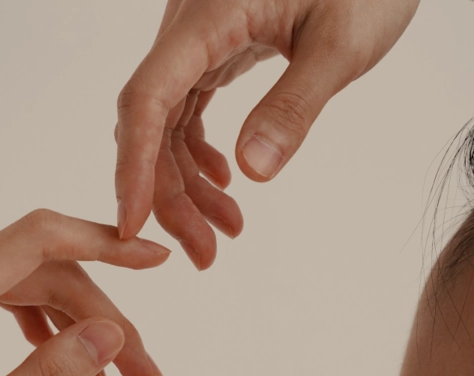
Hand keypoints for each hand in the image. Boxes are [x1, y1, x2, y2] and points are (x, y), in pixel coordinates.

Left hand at [0, 211, 169, 375]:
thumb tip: (112, 334)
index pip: (39, 240)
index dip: (105, 243)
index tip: (156, 259)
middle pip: (42, 273)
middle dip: (100, 318)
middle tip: (141, 372)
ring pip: (26, 286)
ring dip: (74, 325)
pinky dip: (39, 326)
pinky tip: (64, 363)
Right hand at [115, 0, 420, 268]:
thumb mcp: (341, 40)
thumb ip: (295, 105)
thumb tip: (252, 173)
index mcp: (207, 16)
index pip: (148, 99)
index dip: (133, 168)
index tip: (132, 226)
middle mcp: (188, 30)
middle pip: (152, 125)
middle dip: (170, 197)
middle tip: (204, 253)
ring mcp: (197, 43)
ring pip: (167, 127)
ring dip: (188, 185)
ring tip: (226, 227)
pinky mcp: (212, 52)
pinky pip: (187, 113)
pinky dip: (199, 157)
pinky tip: (225, 183)